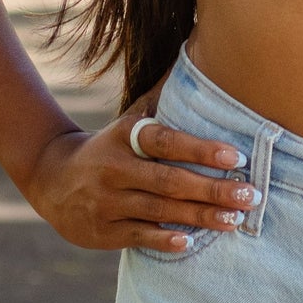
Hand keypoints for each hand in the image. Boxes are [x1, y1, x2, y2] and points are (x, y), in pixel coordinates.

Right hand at [22, 106, 256, 253]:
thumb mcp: (129, 120)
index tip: (236, 157)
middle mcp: (116, 168)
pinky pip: (138, 235)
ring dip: (200, 216)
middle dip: (213, 189)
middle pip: (170, 180)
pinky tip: (190, 242)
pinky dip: (164, 239)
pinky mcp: (102, 231)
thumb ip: (160, 98)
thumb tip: (193, 60)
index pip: (168, 141)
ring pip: (160, 210)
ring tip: (234, 219)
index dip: (201, 149)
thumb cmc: (109, 146)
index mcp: (126, 136)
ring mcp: (107, 201)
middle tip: (249, 195)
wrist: (52, 178)